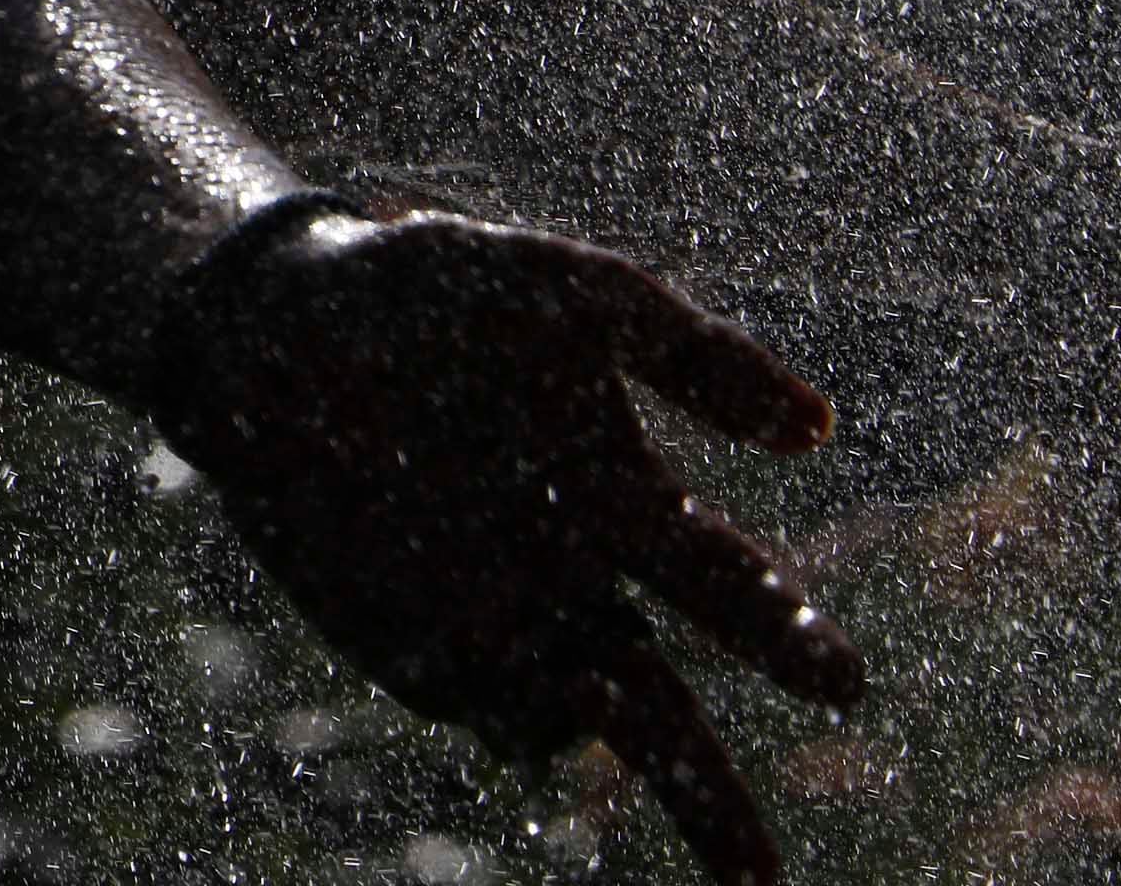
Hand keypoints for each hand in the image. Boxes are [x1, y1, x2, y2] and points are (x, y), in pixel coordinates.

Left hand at [151, 200, 862, 885]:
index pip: (728, 588)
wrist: (276, 326)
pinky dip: (518, 716)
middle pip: (664, 715)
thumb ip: (692, 351)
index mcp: (626, 499)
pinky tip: (532, 687)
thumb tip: (820, 430)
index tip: (844, 687)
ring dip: (610, 750)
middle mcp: (575, 586)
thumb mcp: (575, 293)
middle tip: (764, 871)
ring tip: (610, 704)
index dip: (786, 637)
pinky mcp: (414, 654)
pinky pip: (481, 709)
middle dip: (713, 791)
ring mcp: (494, 631)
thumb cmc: (431, 295)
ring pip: (576, 733)